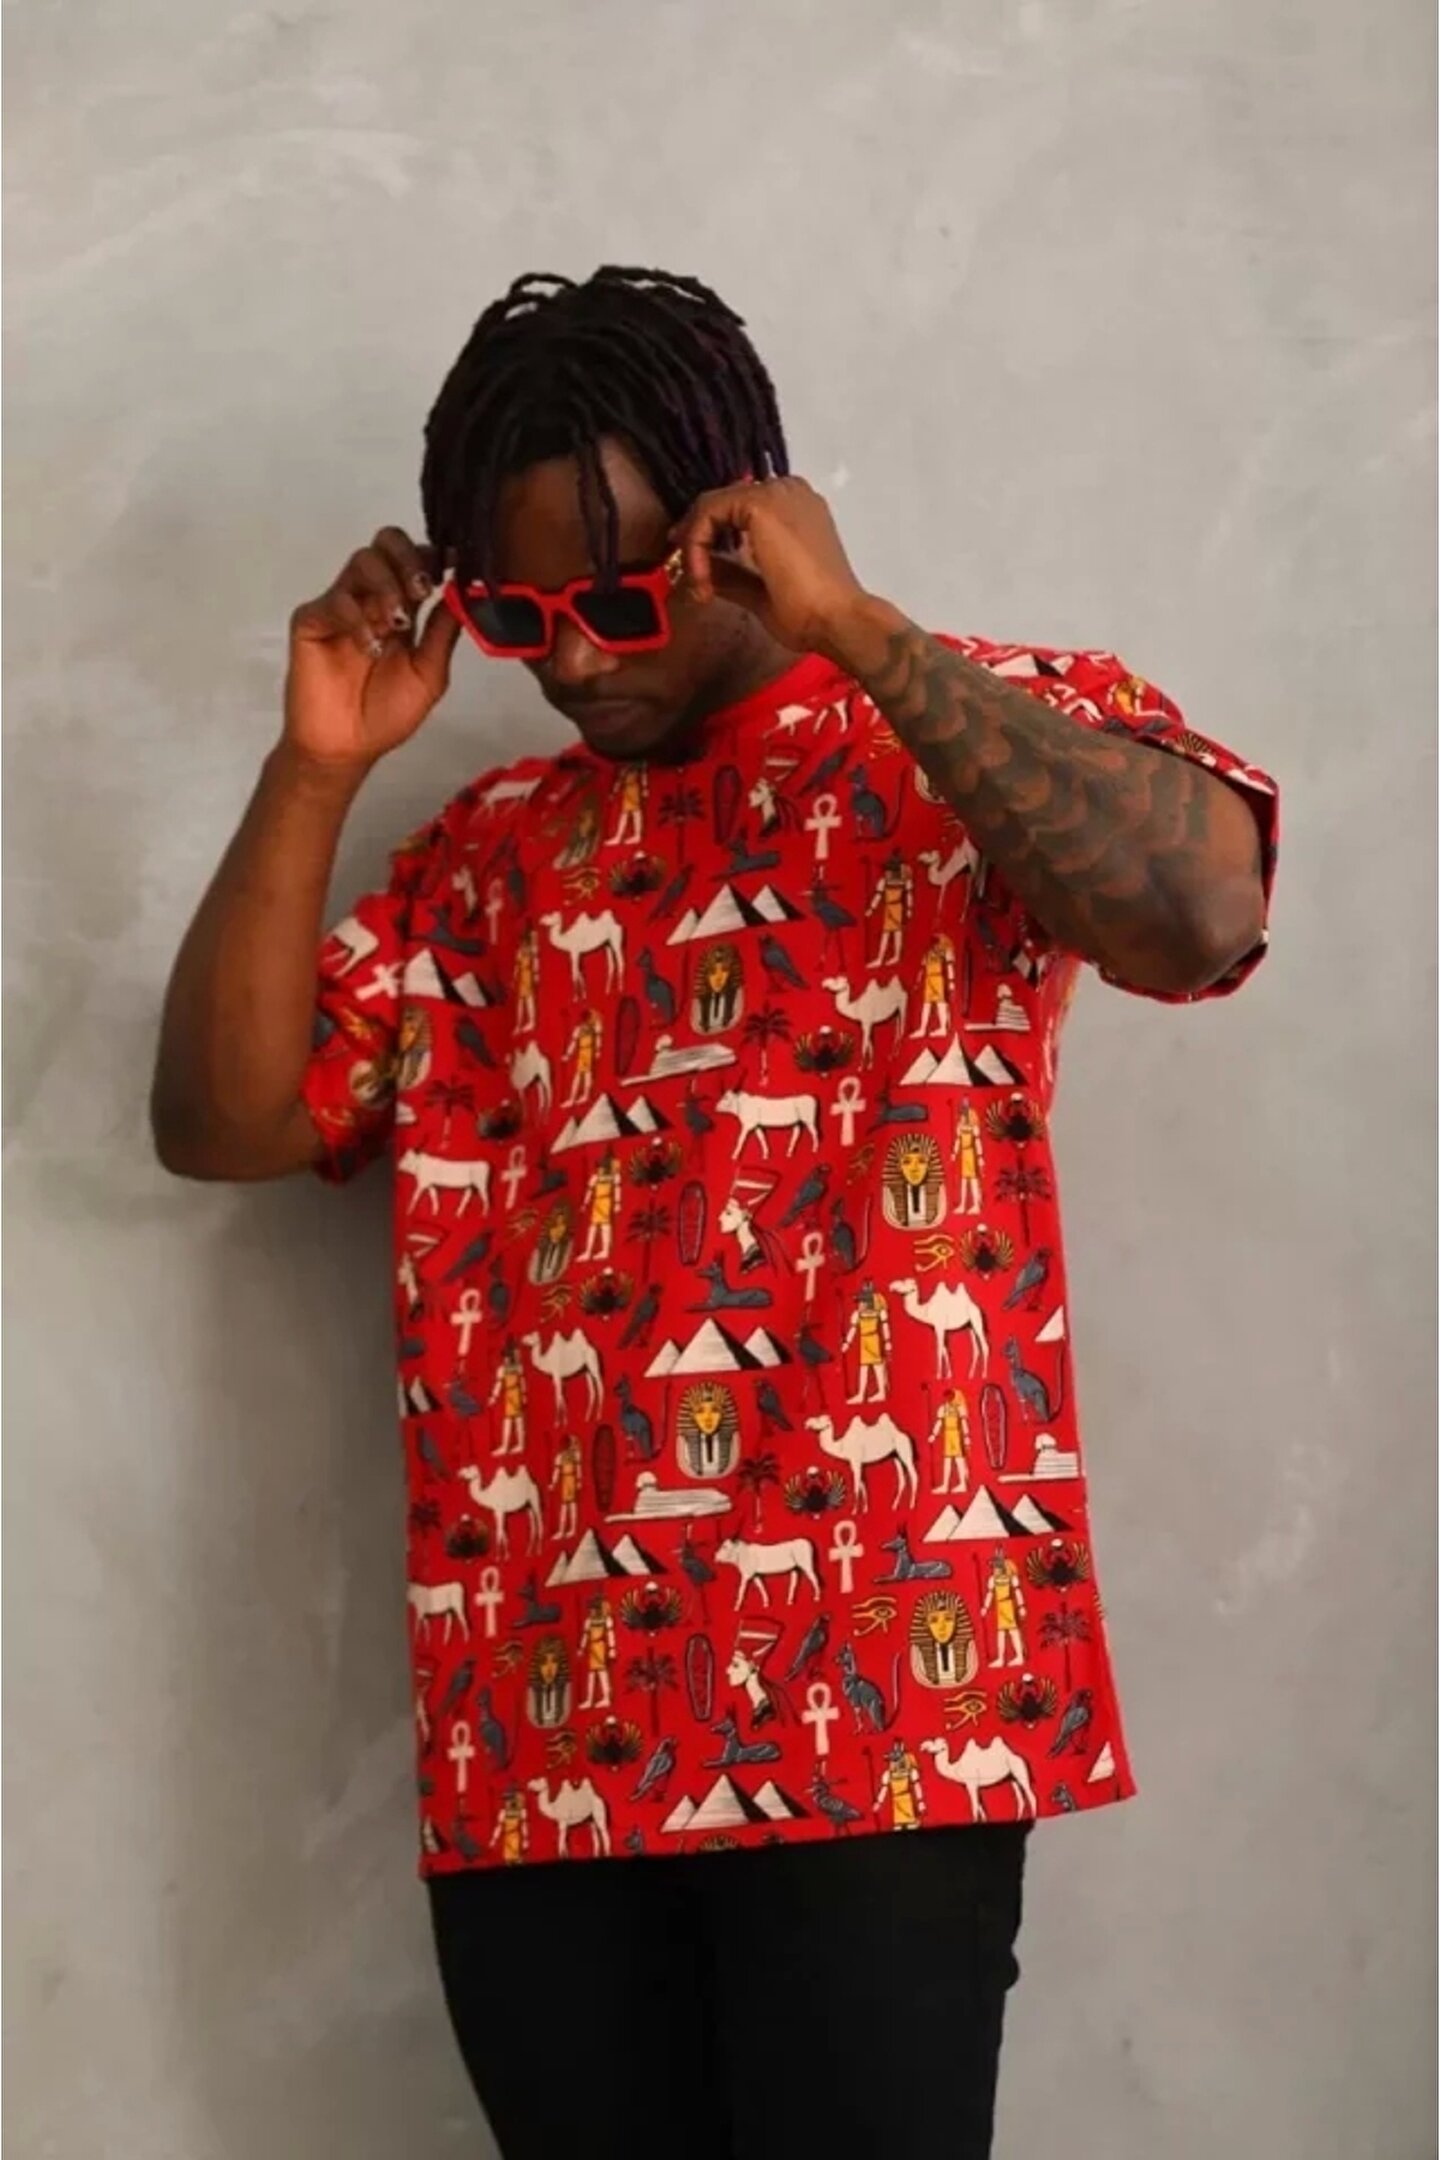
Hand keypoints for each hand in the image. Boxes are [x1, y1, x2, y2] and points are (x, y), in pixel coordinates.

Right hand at [283, 527, 460, 771]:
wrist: (346, 748)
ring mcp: (340, 605)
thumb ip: (442, 632)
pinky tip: (369, 648)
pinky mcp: (311, 620)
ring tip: (396, 623)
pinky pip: (334, 601)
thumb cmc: (385, 713)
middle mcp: (372, 597)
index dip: (436, 556)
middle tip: (422, 589)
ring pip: (362, 561)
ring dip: (386, 586)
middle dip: (409, 558)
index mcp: (403, 606)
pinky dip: (357, 620)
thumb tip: (464, 592)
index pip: (417, 559)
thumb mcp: (429, 674)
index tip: (455, 564)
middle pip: (386, 544)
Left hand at [670, 477, 867, 654]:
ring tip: (699, 586)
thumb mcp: (761, 589)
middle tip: (690, 576)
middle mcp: (786, 492)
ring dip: (695, 546)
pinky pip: (708, 513)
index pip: (738, 509)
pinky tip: (703, 579)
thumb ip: (733, 573)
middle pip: (722, 503)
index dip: (710, 536)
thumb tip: (706, 569)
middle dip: (697, 538)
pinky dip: (696, 546)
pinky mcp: (759, 504)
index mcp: (794, 507)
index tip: (698, 570)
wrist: (837, 619)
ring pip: (711, 506)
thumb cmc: (811, 612)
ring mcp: (774, 493)